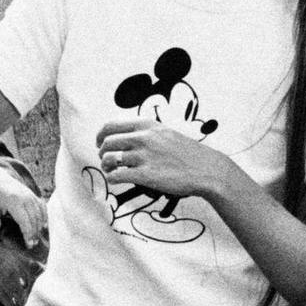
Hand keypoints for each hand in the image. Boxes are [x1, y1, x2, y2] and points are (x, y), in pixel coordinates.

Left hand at [0, 166, 48, 249]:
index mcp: (14, 201)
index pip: (25, 222)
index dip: (28, 234)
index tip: (29, 245)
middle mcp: (24, 198)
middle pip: (34, 220)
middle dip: (34, 233)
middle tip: (32, 245)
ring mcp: (30, 195)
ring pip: (39, 214)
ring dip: (39, 227)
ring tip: (36, 238)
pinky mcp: (32, 194)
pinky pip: (42, 206)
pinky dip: (44, 216)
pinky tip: (43, 226)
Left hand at [96, 116, 224, 197]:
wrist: (205, 169)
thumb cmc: (185, 153)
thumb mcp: (165, 133)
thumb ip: (144, 132)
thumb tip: (121, 137)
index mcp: (147, 125)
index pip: (111, 125)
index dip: (100, 135)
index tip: (100, 143)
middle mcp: (144, 138)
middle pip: (107, 143)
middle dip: (102, 153)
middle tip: (106, 160)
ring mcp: (144, 157)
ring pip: (109, 159)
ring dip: (105, 166)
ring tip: (111, 170)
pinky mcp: (146, 175)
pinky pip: (116, 176)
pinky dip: (112, 178)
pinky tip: (117, 179)